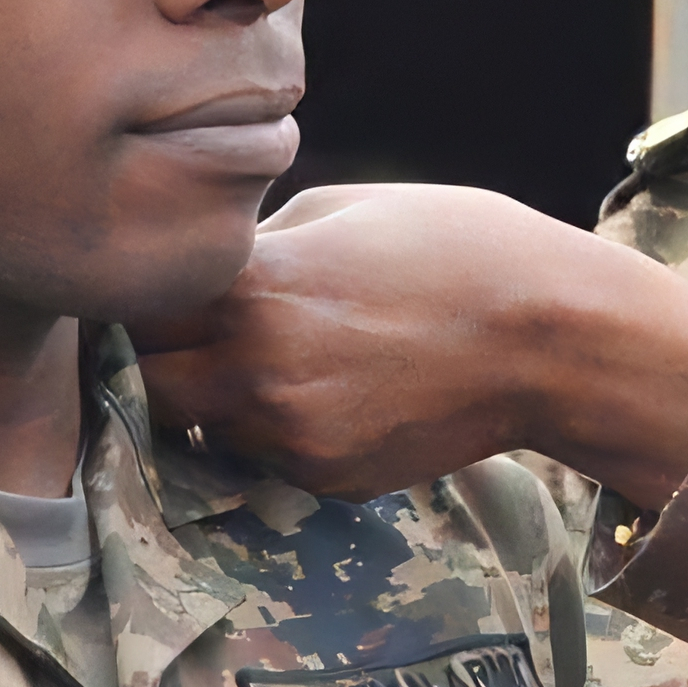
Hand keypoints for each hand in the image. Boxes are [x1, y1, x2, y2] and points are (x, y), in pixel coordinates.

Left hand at [137, 184, 687, 505]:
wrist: (554, 339)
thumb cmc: (459, 247)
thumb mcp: (343, 207)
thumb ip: (258, 242)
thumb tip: (210, 264)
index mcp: (252, 289)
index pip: (133, 309)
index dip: (141, 297)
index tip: (157, 286)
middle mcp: (256, 372)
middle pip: (146, 386)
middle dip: (157, 361)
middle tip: (192, 335)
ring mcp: (291, 437)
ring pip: (203, 429)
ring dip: (217, 400)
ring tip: (282, 356)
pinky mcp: (327, 479)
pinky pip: (267, 456)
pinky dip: (279, 429)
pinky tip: (337, 388)